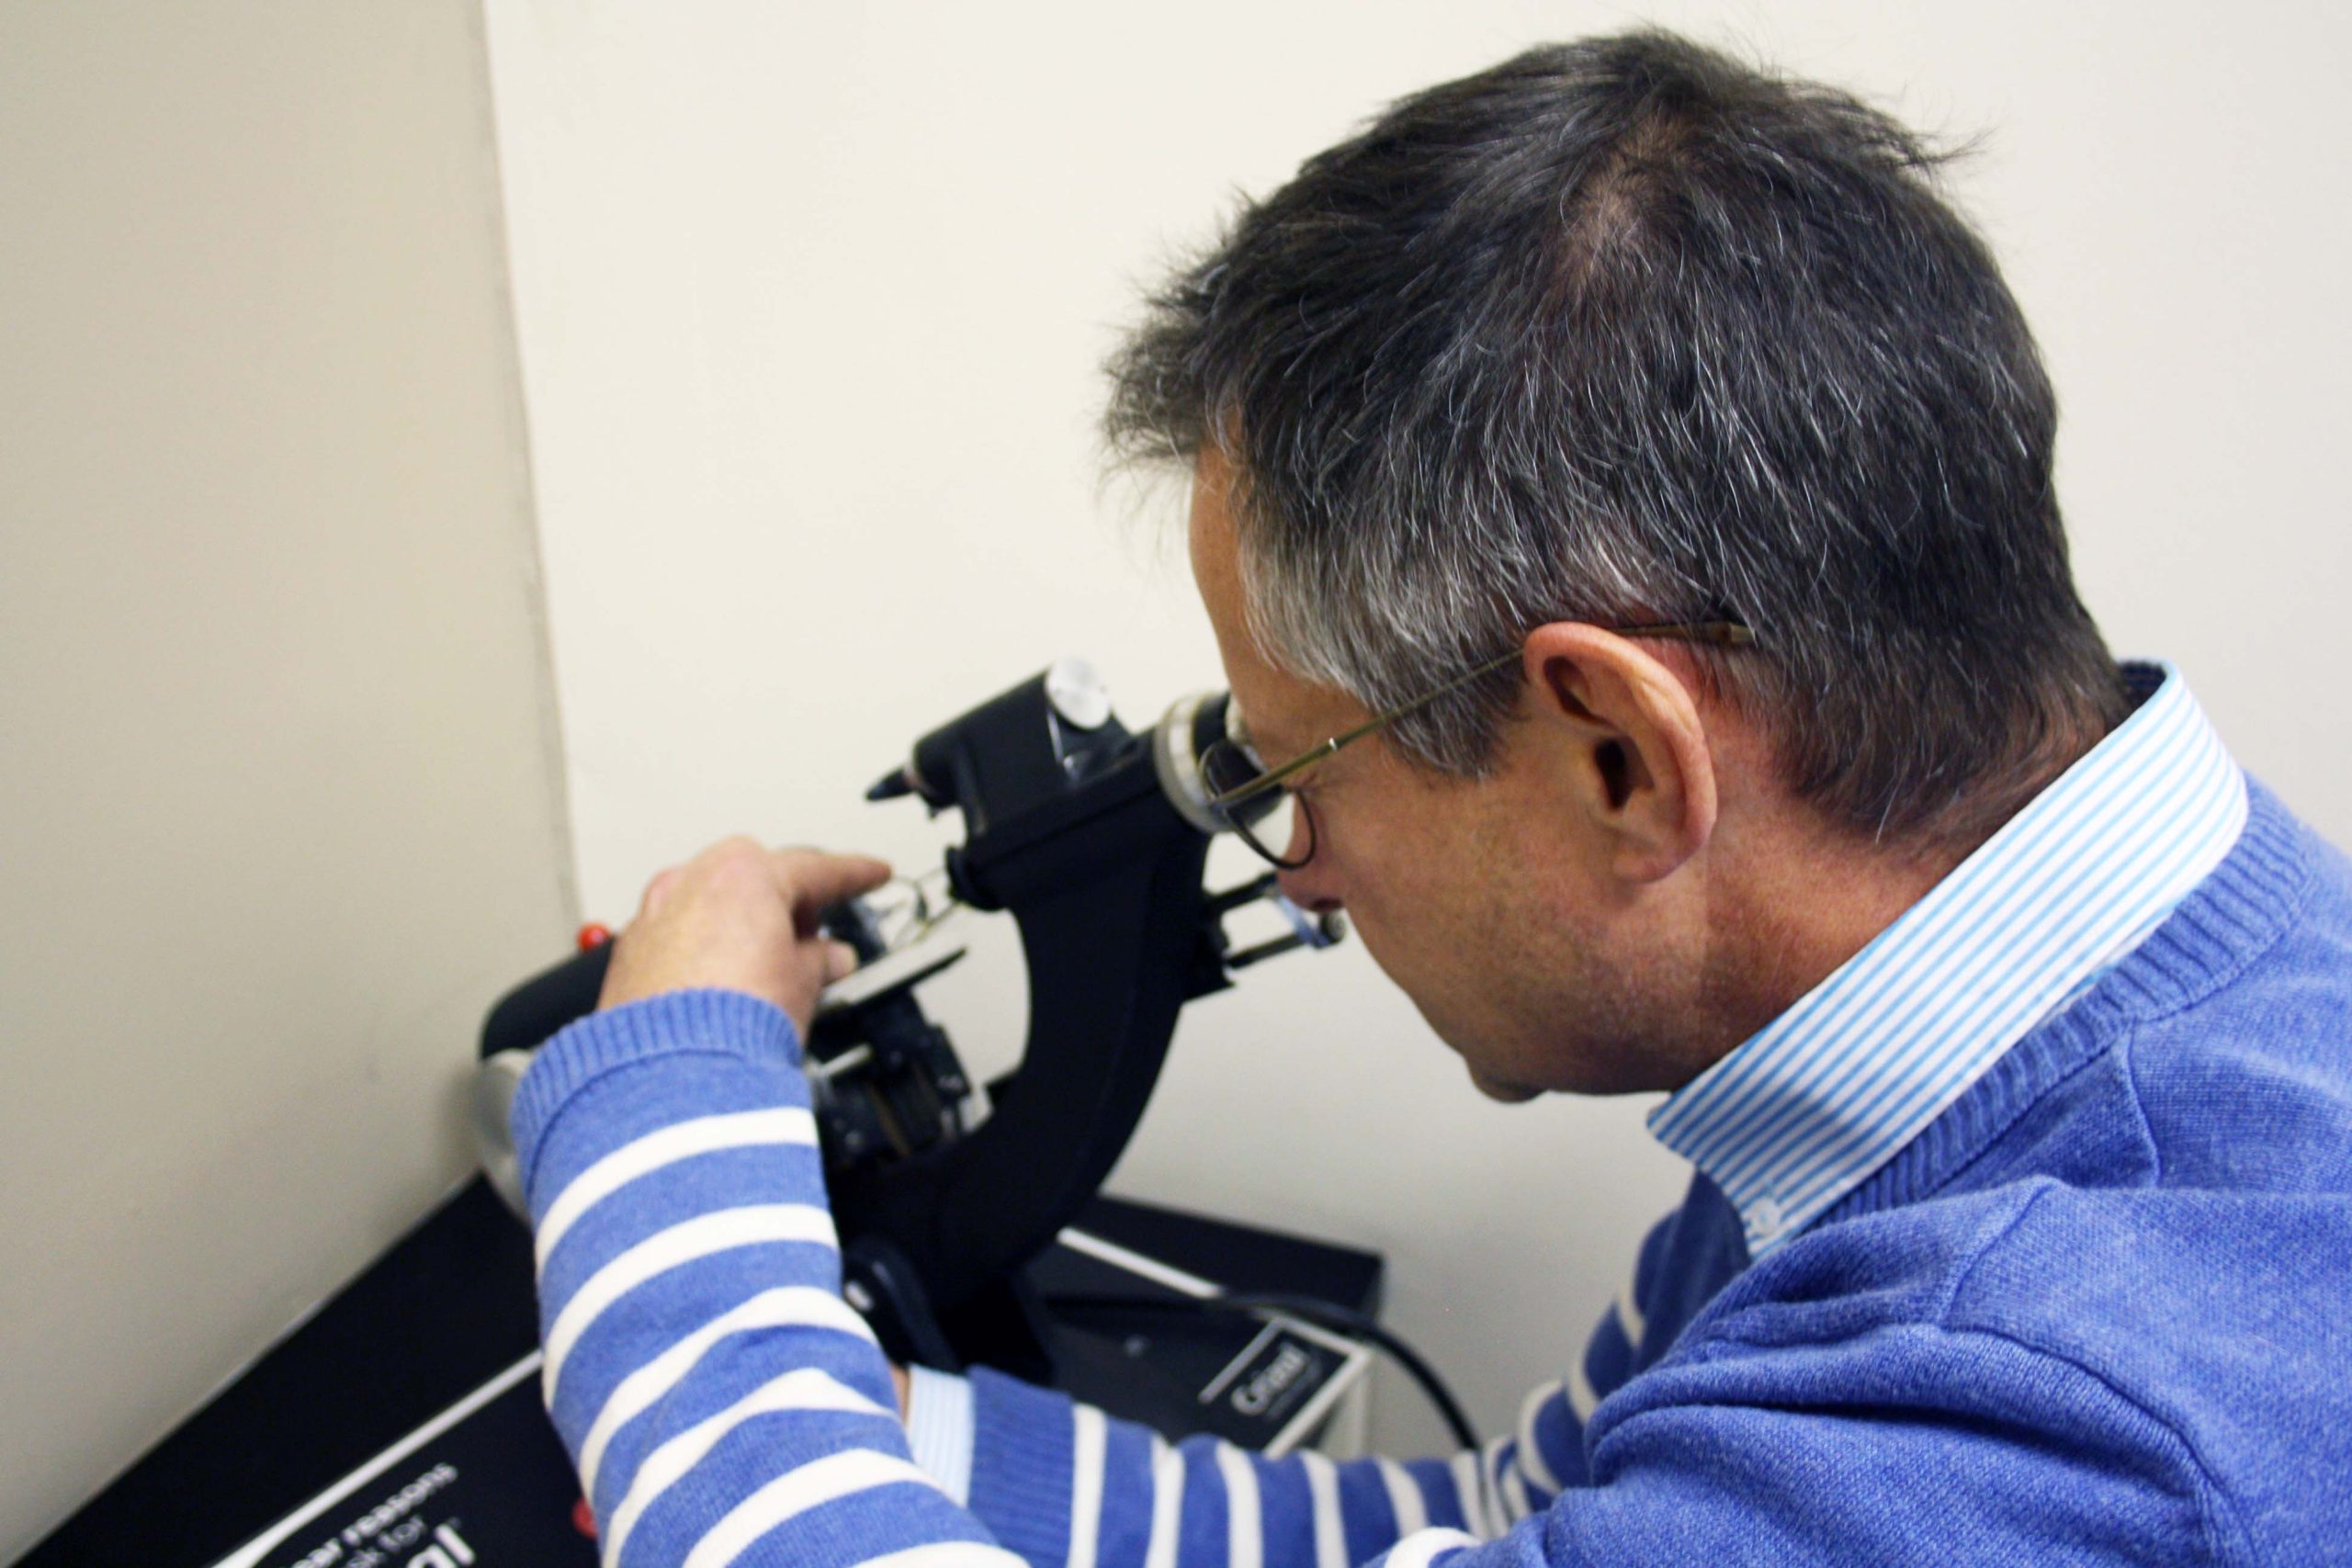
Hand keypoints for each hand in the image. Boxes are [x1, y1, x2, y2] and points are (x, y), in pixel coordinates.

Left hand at [596, 837, 892, 1036]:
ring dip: (742, 924)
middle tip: (814, 936)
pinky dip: (706, 948)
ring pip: (710, 902)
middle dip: (787, 903)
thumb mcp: (803, 984)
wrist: (671, 1073)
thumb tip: (826, 959)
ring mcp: (655, 913)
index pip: (815, 870)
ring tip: (768, 967)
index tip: (871, 874)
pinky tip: (725, 981)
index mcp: (744, 874)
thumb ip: (819, 959)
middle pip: (755, 878)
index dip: (853, 875)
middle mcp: (692, 881)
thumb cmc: (731, 1021)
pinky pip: (681, 933)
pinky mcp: (631, 950)